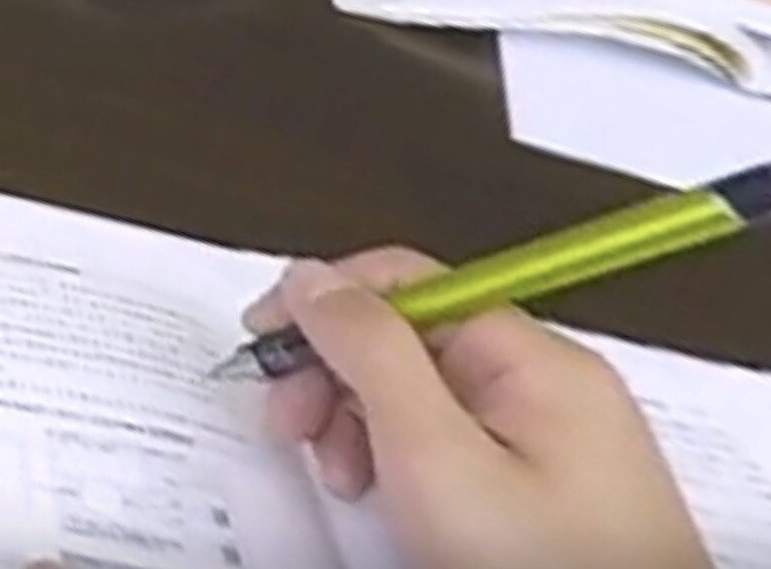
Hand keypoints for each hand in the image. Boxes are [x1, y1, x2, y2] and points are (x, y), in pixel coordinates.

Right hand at [245, 248, 710, 568]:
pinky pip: (457, 443)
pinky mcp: (549, 485)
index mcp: (532, 358)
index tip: (262, 344)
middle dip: (335, 376)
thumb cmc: (539, 565)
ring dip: (361, 425)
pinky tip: (387, 498)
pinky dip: (404, 462)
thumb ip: (370, 353)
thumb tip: (312, 277)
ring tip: (343, 480)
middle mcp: (549, 382)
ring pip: (426, 395)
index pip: (407, 280)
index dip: (324, 303)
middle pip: (411, 338)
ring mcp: (554, 436)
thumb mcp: (431, 454)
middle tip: (290, 430)